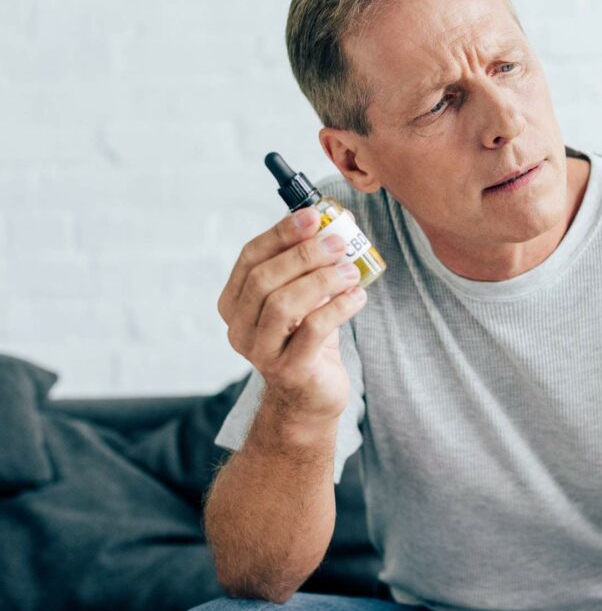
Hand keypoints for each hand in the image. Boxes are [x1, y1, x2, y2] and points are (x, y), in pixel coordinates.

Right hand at [217, 206, 367, 423]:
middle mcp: (239, 328)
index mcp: (234, 303)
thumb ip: (311, 264)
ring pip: (284, 305)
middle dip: (305, 255)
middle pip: (265, 280)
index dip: (280, 233)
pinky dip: (338, 308)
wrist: (311, 395)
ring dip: (322, 280)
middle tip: (339, 243)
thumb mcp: (304, 297)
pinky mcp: (290, 370)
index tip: (313, 216)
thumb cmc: (307, 338)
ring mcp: (261, 352)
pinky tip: (358, 297)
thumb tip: (337, 223)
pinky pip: (313, 330)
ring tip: (351, 271)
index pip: (249, 258)